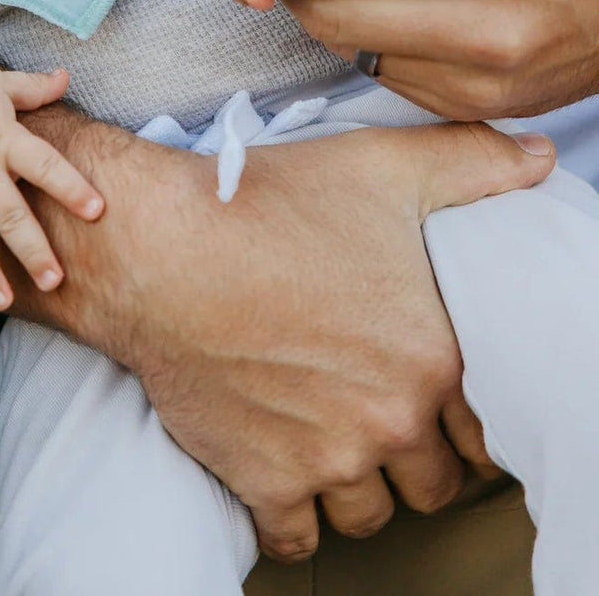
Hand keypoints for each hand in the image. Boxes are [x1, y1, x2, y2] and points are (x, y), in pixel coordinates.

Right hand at [107, 120, 553, 561]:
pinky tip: (285, 472)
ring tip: (335, 441)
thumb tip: (537, 159)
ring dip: (356, 486)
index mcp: (432, 356)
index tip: (431, 395)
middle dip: (411, 454)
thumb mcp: (382, 167)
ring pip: (368, 514)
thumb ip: (472, 162)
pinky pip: (297, 539)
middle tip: (378, 413)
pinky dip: (294, 516)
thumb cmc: (268, 203)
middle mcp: (390, 419)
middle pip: (429, 481)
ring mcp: (327, 459)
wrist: (161, 248)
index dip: (460, 415)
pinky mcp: (263, 482)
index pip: (482, 430)